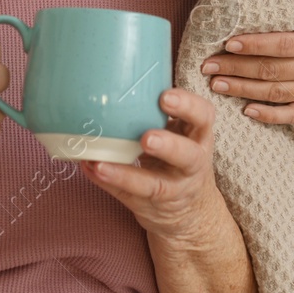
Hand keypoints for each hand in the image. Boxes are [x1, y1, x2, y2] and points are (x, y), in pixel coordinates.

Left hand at [79, 87, 227, 245]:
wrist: (190, 211)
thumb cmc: (177, 157)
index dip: (188, 106)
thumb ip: (157, 113)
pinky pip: (129, 196)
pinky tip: (89, 169)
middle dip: (168, 146)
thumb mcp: (180, 133)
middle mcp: (192, 164)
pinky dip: (108, 182)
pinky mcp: (152, 206)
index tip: (165, 97)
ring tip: (101, 164)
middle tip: (147, 137)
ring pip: (156, 186)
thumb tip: (111, 80)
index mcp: (198, 137)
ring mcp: (173, 189)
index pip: (204, 117)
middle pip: (188, 156)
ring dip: (127, 174)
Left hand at [199, 0, 293, 123]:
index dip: (255, 45)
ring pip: (276, 93)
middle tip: (209, 66)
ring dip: (244, 90)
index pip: (283, 45)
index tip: (228, 43)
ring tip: (217, 84)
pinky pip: (292, 115)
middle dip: (237, 68)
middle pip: (273, 71)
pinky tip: (247, 111)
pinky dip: (270, 116)